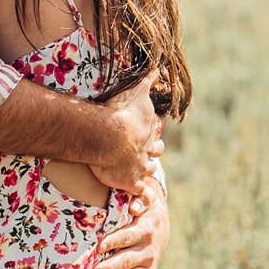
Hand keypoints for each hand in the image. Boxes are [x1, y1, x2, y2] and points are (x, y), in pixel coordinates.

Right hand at [89, 72, 163, 191]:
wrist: (110, 137)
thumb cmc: (121, 112)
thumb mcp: (137, 91)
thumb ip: (148, 79)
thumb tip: (159, 65)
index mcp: (150, 127)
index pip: (156, 126)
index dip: (154, 126)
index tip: (152, 125)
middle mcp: (149, 147)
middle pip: (157, 149)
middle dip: (153, 148)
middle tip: (147, 149)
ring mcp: (141, 166)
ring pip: (150, 169)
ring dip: (146, 169)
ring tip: (141, 171)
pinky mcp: (131, 182)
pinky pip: (141, 193)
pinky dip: (142, 197)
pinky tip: (141, 202)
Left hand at [95, 176, 169, 268]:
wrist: (159, 224)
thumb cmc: (140, 211)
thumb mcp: (143, 201)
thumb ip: (139, 200)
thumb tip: (135, 206)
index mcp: (145, 230)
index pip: (127, 236)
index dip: (114, 241)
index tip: (99, 246)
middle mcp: (148, 250)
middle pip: (127, 260)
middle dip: (110, 267)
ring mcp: (149, 266)